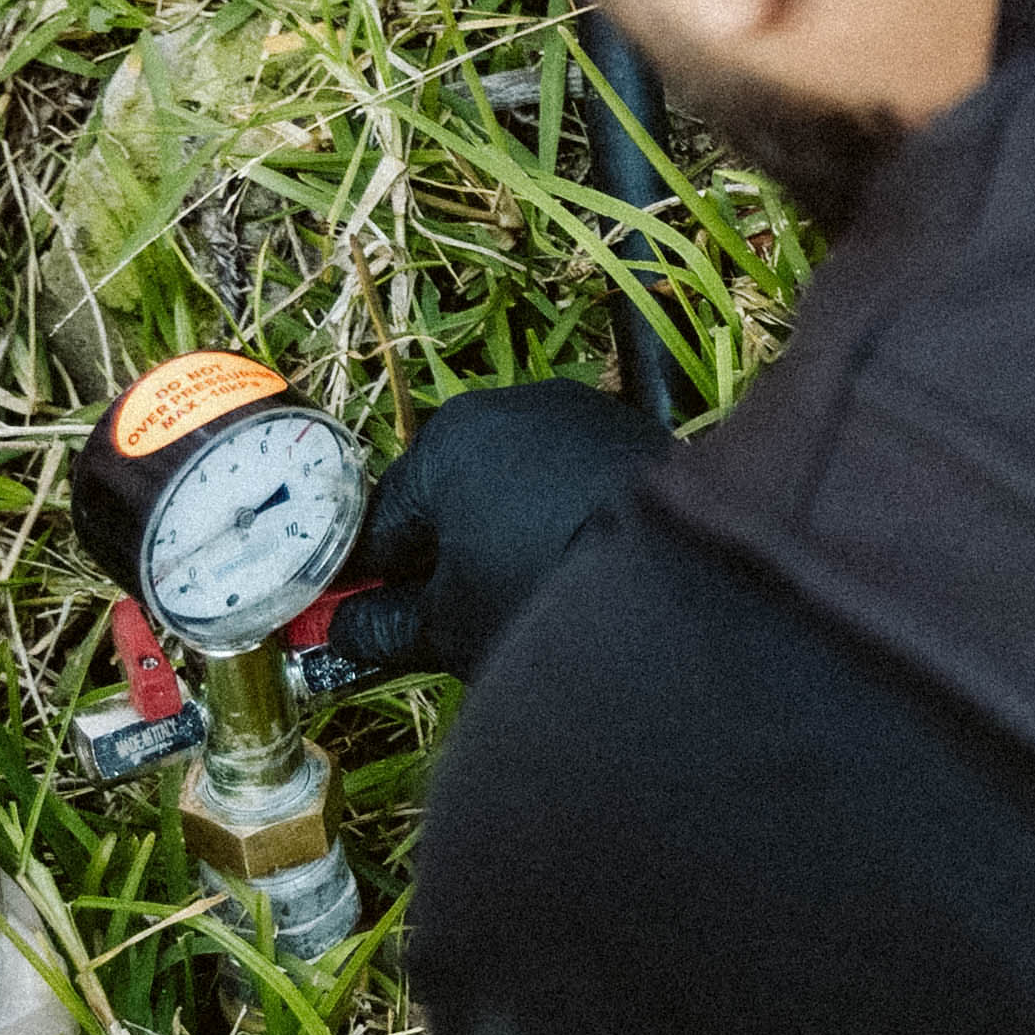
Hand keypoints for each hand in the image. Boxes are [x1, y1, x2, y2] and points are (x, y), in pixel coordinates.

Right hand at [328, 381, 666, 679]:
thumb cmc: (536, 594)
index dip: (375, 581)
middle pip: (453, 496)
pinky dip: (566, 523)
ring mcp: (579, 414)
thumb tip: (346, 628)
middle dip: (449, 558)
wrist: (687, 581)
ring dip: (509, 537)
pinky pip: (574, 484)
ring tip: (528, 602)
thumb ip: (385, 625)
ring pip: (515, 488)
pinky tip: (581, 575)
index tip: (377, 622)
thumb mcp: (449, 626)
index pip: (383, 521)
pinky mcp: (635, 435)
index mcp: (445, 441)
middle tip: (463, 624)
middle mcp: (508, 406)